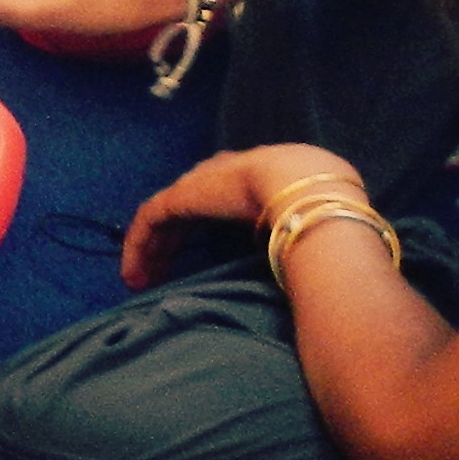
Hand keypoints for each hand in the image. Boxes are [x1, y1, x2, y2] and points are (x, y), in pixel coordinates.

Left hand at [117, 139, 365, 287]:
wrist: (309, 192)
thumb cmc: (325, 211)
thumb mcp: (312, 224)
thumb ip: (298, 238)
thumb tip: (312, 267)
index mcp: (259, 178)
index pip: (222, 201)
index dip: (207, 229)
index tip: (202, 259)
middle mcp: (226, 176)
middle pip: (189, 211)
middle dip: (172, 244)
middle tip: (160, 276)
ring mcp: (203, 184)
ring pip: (165, 218)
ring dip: (150, 250)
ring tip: (140, 282)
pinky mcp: (182, 197)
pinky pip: (150, 220)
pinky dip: (139, 246)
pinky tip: (133, 273)